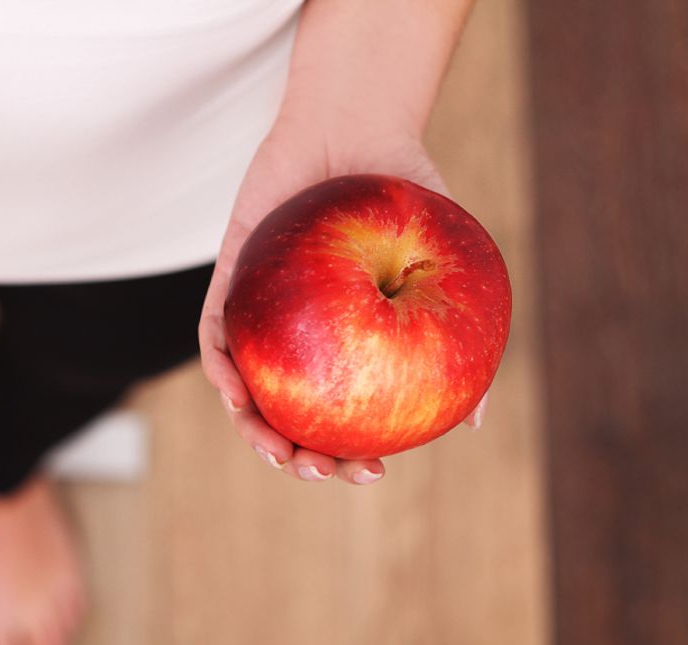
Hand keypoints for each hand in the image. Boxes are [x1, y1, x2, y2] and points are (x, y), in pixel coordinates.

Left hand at [198, 117, 487, 484]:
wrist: (356, 128)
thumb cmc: (404, 196)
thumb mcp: (443, 266)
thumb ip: (456, 335)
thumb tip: (472, 421)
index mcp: (347, 345)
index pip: (342, 417)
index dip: (349, 455)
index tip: (371, 473)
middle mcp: (301, 339)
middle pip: (287, 416)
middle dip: (296, 458)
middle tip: (318, 470)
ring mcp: (261, 315)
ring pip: (244, 389)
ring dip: (252, 428)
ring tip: (276, 451)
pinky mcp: (228, 283)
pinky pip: (215, 333)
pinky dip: (221, 367)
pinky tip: (234, 389)